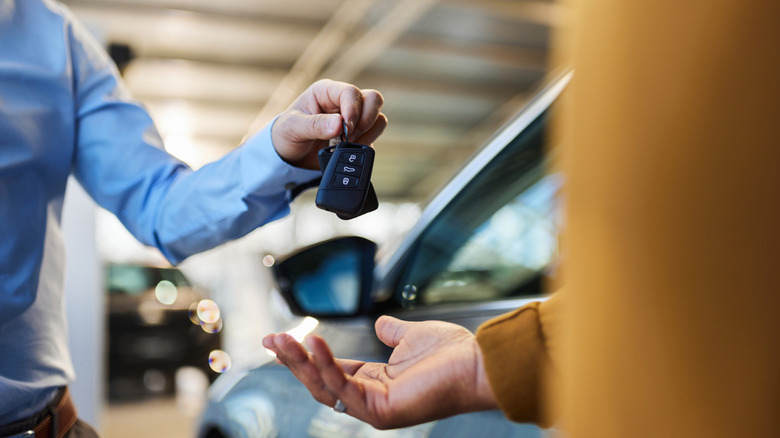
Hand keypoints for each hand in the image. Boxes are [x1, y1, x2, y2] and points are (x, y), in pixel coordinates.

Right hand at [262, 315, 498, 429]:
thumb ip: (392, 332)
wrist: (477, 363)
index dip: (305, 354)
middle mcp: (371, 399)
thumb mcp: (412, 336)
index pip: (330, 370)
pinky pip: (344, 388)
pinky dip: (327, 365)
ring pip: (325, 388)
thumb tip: (381, 323)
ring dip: (301, 363)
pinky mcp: (381, 411)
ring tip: (283, 340)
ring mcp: (375, 408)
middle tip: (270, 340)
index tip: (279, 337)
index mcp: (376, 382)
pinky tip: (314, 343)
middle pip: (320, 382)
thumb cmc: (452, 354)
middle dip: (293, 362)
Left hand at [271, 79, 387, 168]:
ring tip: (347, 144)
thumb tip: (339, 124)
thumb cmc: (287, 134)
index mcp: (326, 92)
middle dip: (366, 120)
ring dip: (367, 133)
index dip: (353, 110)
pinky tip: (349, 150)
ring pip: (378, 117)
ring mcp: (354, 118)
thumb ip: (315, 125)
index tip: (346, 128)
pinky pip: (374, 135)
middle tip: (350, 136)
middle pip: (373, 99)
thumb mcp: (293, 128)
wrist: (289, 155)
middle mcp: (343, 101)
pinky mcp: (359, 134)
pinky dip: (366, 144)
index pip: (351, 92)